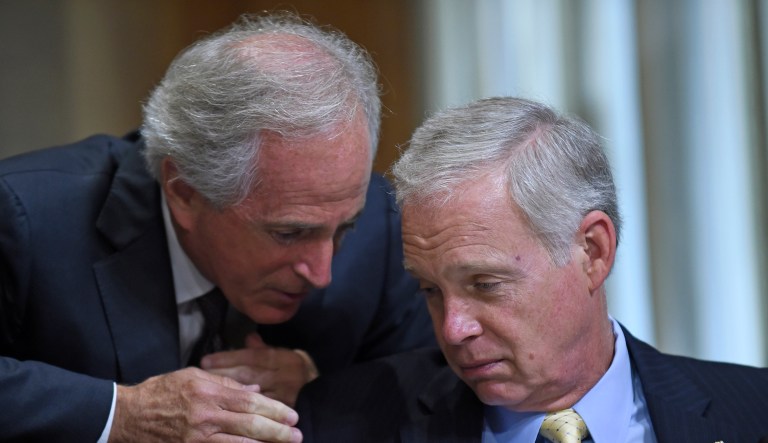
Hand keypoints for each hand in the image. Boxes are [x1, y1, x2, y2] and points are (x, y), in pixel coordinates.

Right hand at [109, 367, 301, 442]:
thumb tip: (254, 391)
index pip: (250, 402)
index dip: (274, 409)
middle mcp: (206, 416)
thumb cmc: (161, 391)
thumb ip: (226, 383)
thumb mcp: (193, 376)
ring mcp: (198, 437)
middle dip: (278, 431)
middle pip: (250, 425)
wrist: (127, 415)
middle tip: (298, 434)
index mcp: (208, 392)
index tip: (292, 414)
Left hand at [201, 333, 317, 406]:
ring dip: (228, 394)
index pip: (251, 357)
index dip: (227, 358)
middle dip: (222, 375)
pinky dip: (243, 411)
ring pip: (252, 395)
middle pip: (248, 375)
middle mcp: (284, 375)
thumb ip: (263, 348)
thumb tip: (248, 336)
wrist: (324, 389)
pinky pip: (260, 412)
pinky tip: (226, 413)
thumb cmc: (297, 370)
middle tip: (200, 377)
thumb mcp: (283, 354)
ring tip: (206, 394)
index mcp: (283, 358)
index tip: (205, 360)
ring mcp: (285, 395)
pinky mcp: (285, 411)